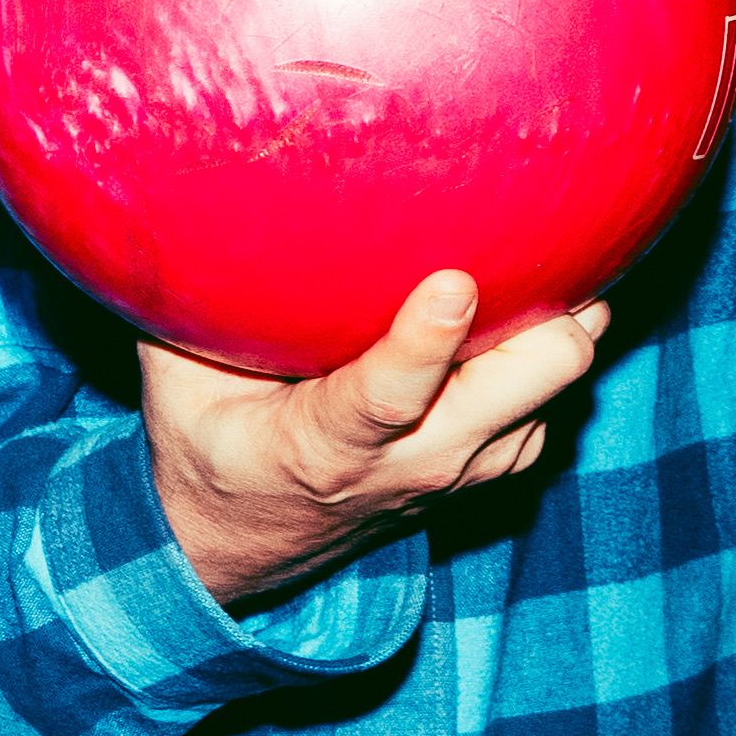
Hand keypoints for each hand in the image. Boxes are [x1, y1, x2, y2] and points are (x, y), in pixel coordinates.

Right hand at [144, 270, 608, 611]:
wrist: (245, 543)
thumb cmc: (209, 442)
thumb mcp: (176, 381)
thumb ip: (192, 305)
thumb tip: (194, 192)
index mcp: (325, 444)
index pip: (389, 397)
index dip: (428, 340)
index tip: (454, 281)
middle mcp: (414, 463)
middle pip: (525, 384)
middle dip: (545, 314)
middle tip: (530, 237)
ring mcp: (466, 470)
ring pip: (558, 385)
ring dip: (555, 324)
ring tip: (531, 255)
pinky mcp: (496, 466)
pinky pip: (555, 398)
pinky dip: (546, 350)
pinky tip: (516, 305)